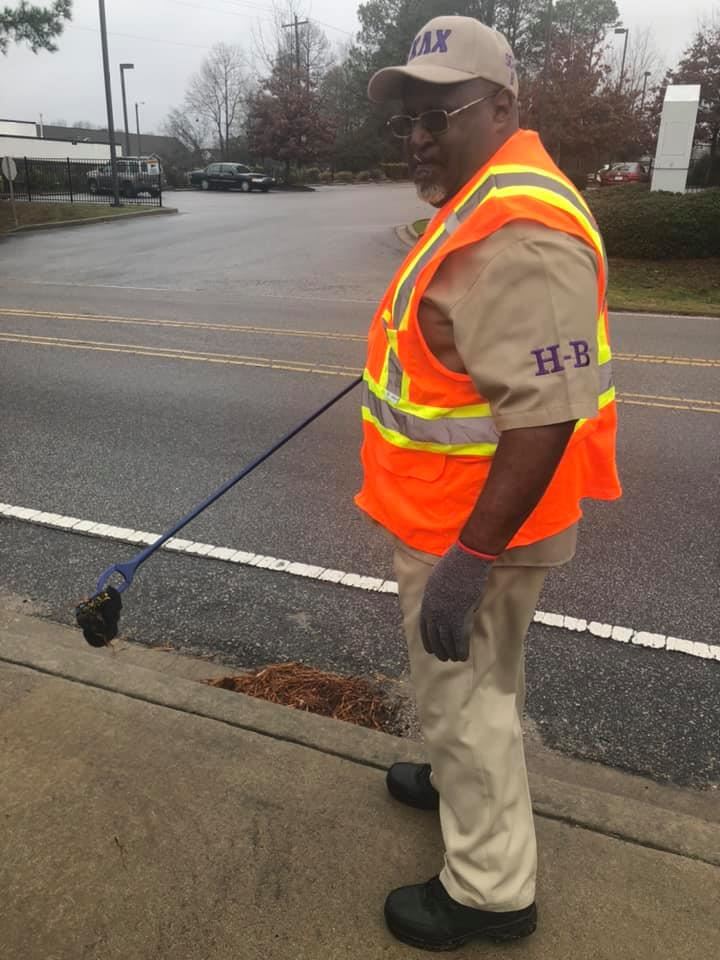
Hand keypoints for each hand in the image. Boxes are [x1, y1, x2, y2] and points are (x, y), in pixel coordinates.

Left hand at [419, 544, 493, 661]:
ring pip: (446, 641)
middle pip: (433, 636)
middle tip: (442, 657)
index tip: (429, 648)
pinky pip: (459, 640)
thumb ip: (440, 594)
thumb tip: (449, 604)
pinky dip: (461, 650)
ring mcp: (446, 616)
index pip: (424, 626)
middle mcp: (433, 612)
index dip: (427, 639)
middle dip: (438, 648)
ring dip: (449, 652)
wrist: (466, 561)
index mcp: (427, 601)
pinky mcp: (459, 619)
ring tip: (453, 659)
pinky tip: (463, 657)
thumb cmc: (456, 564)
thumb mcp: (439, 579)